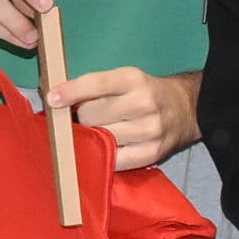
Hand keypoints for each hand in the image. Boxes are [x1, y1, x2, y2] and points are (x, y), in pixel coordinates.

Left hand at [46, 66, 199, 169]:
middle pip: (91, 115)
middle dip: (83, 117)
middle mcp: (143, 103)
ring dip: (93, 136)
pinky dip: (104, 155)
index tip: (52, 99)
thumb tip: (53, 96)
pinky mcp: (152, 153)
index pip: (95, 84)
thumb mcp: (124, 80)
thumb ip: (92, 87)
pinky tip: (107, 147)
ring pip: (100, 138)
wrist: (187, 108)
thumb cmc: (144, 93)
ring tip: (101, 131)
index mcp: (133, 79)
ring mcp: (149, 130)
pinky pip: (114, 160)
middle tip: (89, 117)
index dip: (70, 92)